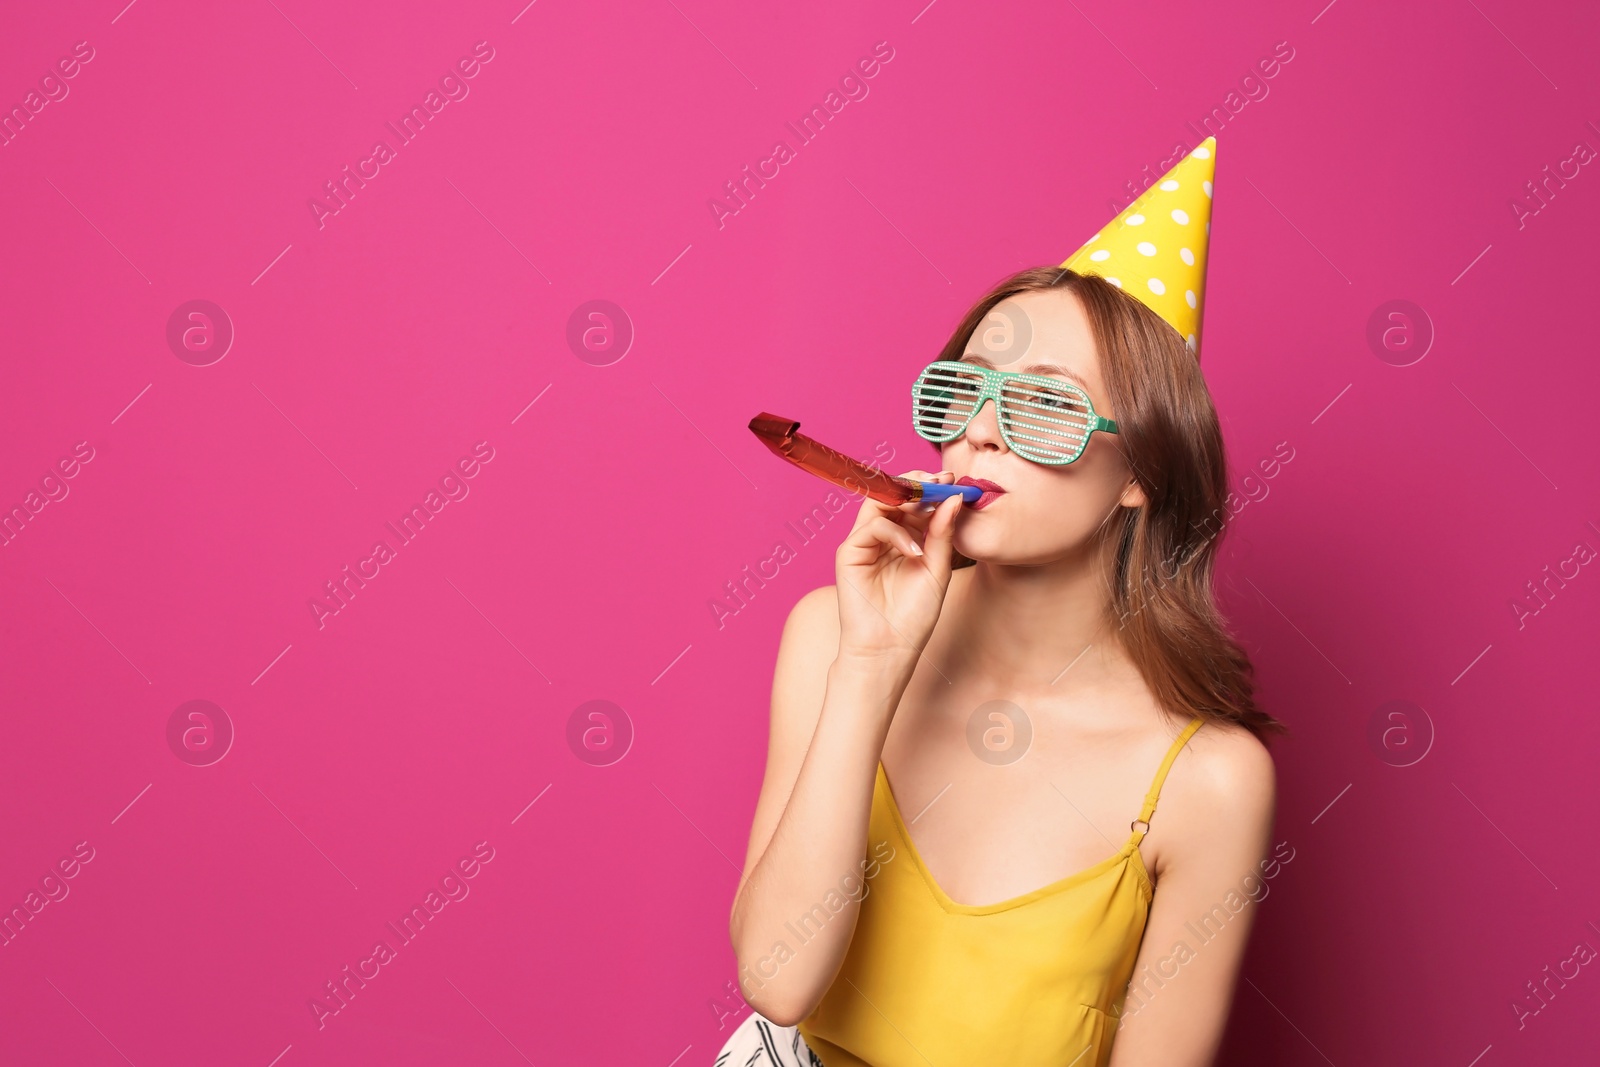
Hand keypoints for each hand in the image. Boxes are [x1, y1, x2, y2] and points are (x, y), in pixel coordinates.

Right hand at [834, 469, 964, 663]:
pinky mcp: (849, 553)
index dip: (930, 488)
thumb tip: (955, 498)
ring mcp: (864, 543)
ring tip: (928, 510)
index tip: (952, 480)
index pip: (913, 502)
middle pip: (893, 495)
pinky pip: (872, 526)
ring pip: (879, 503)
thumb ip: (943, 533)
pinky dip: (895, 532)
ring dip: (906, 501)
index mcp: (905, 538)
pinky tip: (914, 551)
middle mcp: (883, 536)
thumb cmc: (913, 615)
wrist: (890, 649)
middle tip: (940, 482)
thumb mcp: (937, 569)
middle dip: (918, 485)